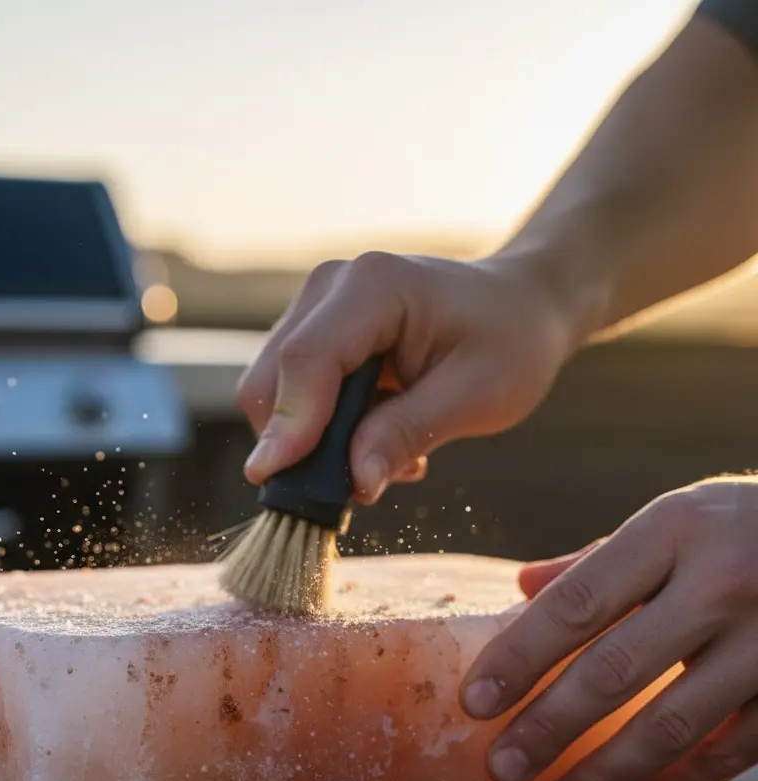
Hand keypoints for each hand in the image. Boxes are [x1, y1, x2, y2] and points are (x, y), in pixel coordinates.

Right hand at [235, 251, 595, 502]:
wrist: (518, 307)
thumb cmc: (509, 343)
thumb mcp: (476, 396)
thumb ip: (407, 434)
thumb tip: (356, 484)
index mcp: (373, 287)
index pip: (307, 359)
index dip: (289, 424)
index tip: (274, 480)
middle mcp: (328, 289)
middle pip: (271, 379)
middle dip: (299, 446)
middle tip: (370, 481)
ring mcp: (314, 310)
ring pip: (272, 393)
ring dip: (315, 444)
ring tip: (388, 454)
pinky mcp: (313, 336)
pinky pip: (291, 397)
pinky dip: (321, 433)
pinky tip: (376, 436)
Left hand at [460, 476, 757, 780]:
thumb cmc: (742, 527)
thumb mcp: (675, 521)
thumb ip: (599, 561)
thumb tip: (522, 586)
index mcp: (673, 530)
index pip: (577, 603)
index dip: (519, 656)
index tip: (475, 703)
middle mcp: (722, 581)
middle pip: (615, 668)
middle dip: (549, 726)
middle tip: (502, 768)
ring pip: (673, 722)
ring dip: (606, 774)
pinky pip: (733, 746)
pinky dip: (681, 780)